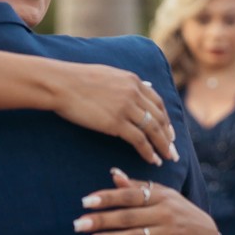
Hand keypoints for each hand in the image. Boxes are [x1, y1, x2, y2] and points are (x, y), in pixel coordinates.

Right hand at [50, 64, 176, 166]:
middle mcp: (134, 93)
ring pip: (153, 130)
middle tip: (173, 150)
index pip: (157, 102)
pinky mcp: (116, 122)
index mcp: (133, 80)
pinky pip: (139, 140)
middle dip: (168, 136)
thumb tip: (138, 87)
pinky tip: (152, 160)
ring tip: (167, 158)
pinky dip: (148, 151)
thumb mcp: (107, 74)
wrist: (61, 84)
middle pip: (159, 118)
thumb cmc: (77, 79)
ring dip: (163, 146)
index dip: (165, 119)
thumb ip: (125, 83)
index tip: (169, 132)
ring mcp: (126, 108)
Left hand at [74, 168, 218, 234]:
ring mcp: (165, 234)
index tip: (85, 201)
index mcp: (159, 196)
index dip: (107, 198)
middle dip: (102, 220)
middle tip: (78, 224)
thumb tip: (114, 174)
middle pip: (128, 217)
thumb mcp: (162, 194)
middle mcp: (163, 214)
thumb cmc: (177, 211)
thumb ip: (137, 187)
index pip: (129, 196)